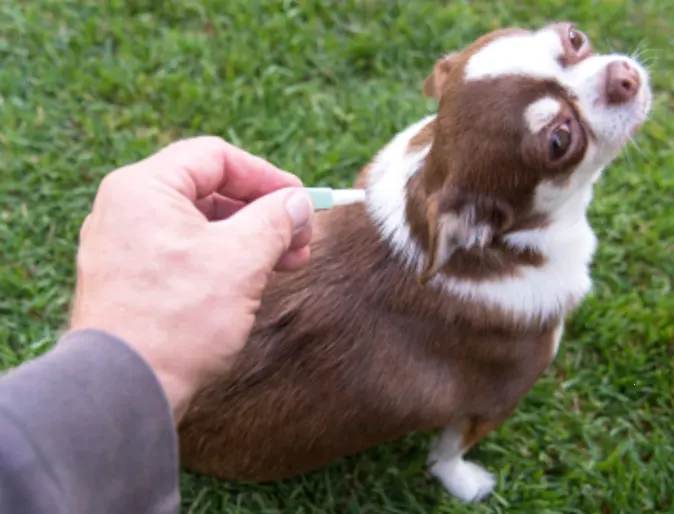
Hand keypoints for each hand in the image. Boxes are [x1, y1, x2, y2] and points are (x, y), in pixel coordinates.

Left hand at [68, 136, 313, 421]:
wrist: (124, 390)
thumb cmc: (177, 319)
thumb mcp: (241, 260)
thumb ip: (276, 220)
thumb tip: (299, 203)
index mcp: (144, 188)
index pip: (215, 157)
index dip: (265, 175)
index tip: (300, 200)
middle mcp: (127, 210)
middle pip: (209, 191)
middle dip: (262, 213)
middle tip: (300, 238)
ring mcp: (126, 246)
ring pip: (200, 225)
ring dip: (249, 239)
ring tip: (288, 264)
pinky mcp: (132, 279)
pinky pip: (185, 253)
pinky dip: (223, 260)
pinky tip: (254, 281)